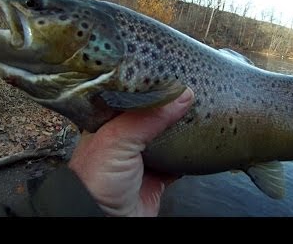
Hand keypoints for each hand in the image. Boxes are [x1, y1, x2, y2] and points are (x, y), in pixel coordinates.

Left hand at [68, 88, 193, 216]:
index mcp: (107, 122)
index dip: (146, 84)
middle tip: (187, 88)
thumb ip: (148, 117)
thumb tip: (181, 94)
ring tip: (196, 109)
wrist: (104, 221)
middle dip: (167, 105)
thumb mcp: (118, 139)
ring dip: (179, 128)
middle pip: (150, 115)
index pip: (129, 95)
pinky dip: (186, 154)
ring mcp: (140, 158)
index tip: (167, 71)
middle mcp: (123, 138)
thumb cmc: (96, 180)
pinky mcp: (155, 176)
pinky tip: (196, 141)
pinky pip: (176, 161)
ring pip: (165, 137)